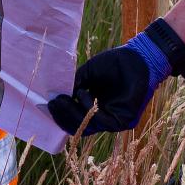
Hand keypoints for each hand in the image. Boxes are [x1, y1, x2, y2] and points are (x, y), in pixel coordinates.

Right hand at [48, 19, 184, 134]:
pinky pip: (102, 122)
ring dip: (73, 113)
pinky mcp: (124, 121)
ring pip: (87, 127)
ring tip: (64, 98)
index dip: (60, 115)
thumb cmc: (114, 64)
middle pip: (78, 127)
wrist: (137, 57)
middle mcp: (103, 117)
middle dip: (62, 116)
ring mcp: (113, 121)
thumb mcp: (88, 74)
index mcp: (94, 108)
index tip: (47, 105)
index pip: (74, 120)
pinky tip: (84, 93)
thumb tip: (54, 97)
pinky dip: (89, 108)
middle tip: (52, 103)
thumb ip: (74, 86)